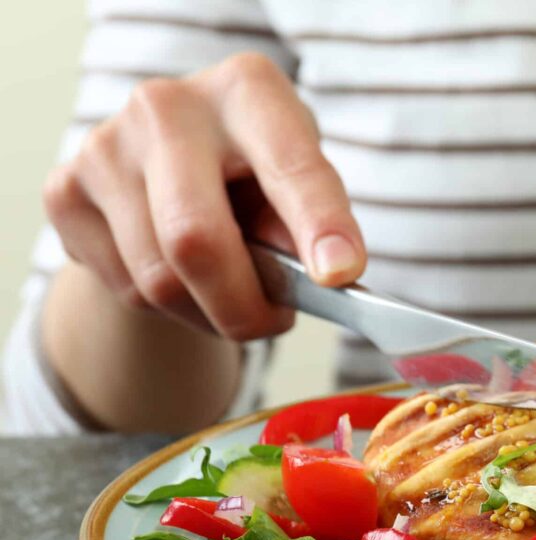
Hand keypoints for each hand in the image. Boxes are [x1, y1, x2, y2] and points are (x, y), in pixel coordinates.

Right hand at [41, 52, 364, 339]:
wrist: (166, 162)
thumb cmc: (253, 173)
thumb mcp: (296, 182)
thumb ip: (308, 221)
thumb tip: (318, 275)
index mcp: (248, 91)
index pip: (290, 165)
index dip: (319, 223)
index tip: (341, 273)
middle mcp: (169, 107)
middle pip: (196, 238)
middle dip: (243, 306)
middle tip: (273, 322)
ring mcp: (106, 146)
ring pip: (159, 280)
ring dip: (208, 313)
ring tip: (230, 294)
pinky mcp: (66, 189)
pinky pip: (124, 288)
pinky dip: (165, 307)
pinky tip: (180, 274)